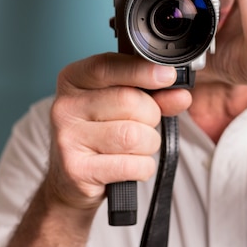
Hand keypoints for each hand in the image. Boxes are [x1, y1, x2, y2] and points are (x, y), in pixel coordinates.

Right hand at [45, 53, 191, 210]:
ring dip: (148, 144)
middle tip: (144, 125)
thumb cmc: (100, 134)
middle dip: (151, 115)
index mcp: (73, 80)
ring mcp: (67, 139)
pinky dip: (142, 167)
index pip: (108, 66)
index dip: (142, 71)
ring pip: (133, 136)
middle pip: (129, 101)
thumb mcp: (124, 106)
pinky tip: (130, 165)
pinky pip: (132, 165)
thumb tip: (181, 95)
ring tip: (135, 147)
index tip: (168, 75)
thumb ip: (154, 96)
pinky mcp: (77, 170)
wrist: (72, 180)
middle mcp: (64, 106)